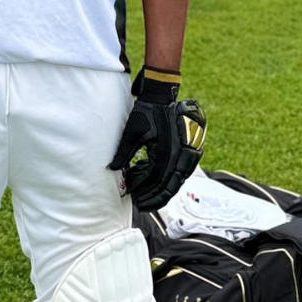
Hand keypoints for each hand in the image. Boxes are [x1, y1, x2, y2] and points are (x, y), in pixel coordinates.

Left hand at [108, 67, 206, 210]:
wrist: (163, 96)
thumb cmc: (147, 112)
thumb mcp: (132, 131)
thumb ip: (123, 152)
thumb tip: (111, 169)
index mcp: (166, 151)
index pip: (155, 179)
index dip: (144, 190)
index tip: (132, 197)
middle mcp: (180, 155)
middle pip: (169, 185)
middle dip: (154, 197)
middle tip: (140, 205)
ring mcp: (188, 153)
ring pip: (177, 181)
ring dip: (162, 191)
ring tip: (146, 197)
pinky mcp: (189, 151)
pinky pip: (181, 172)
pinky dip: (168, 179)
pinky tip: (152, 179)